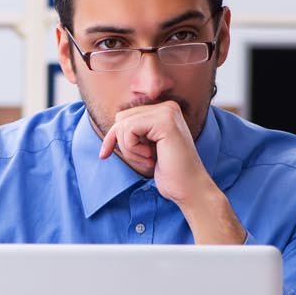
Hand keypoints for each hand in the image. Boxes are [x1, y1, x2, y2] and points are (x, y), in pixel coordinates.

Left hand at [97, 100, 215, 205]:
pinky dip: (133, 149)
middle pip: (121, 118)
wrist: (190, 188)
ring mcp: (167, 112)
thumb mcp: (145, 147)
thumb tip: (111, 130)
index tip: (105, 155)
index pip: (124, 116)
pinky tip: (151, 157)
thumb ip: (132, 133)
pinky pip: (128, 130)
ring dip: (129, 149)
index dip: (114, 137)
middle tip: (144, 159)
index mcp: (164, 111)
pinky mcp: (165, 121)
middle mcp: (167, 106)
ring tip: (149, 159)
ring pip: (123, 124)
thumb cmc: (169, 172)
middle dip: (123, 144)